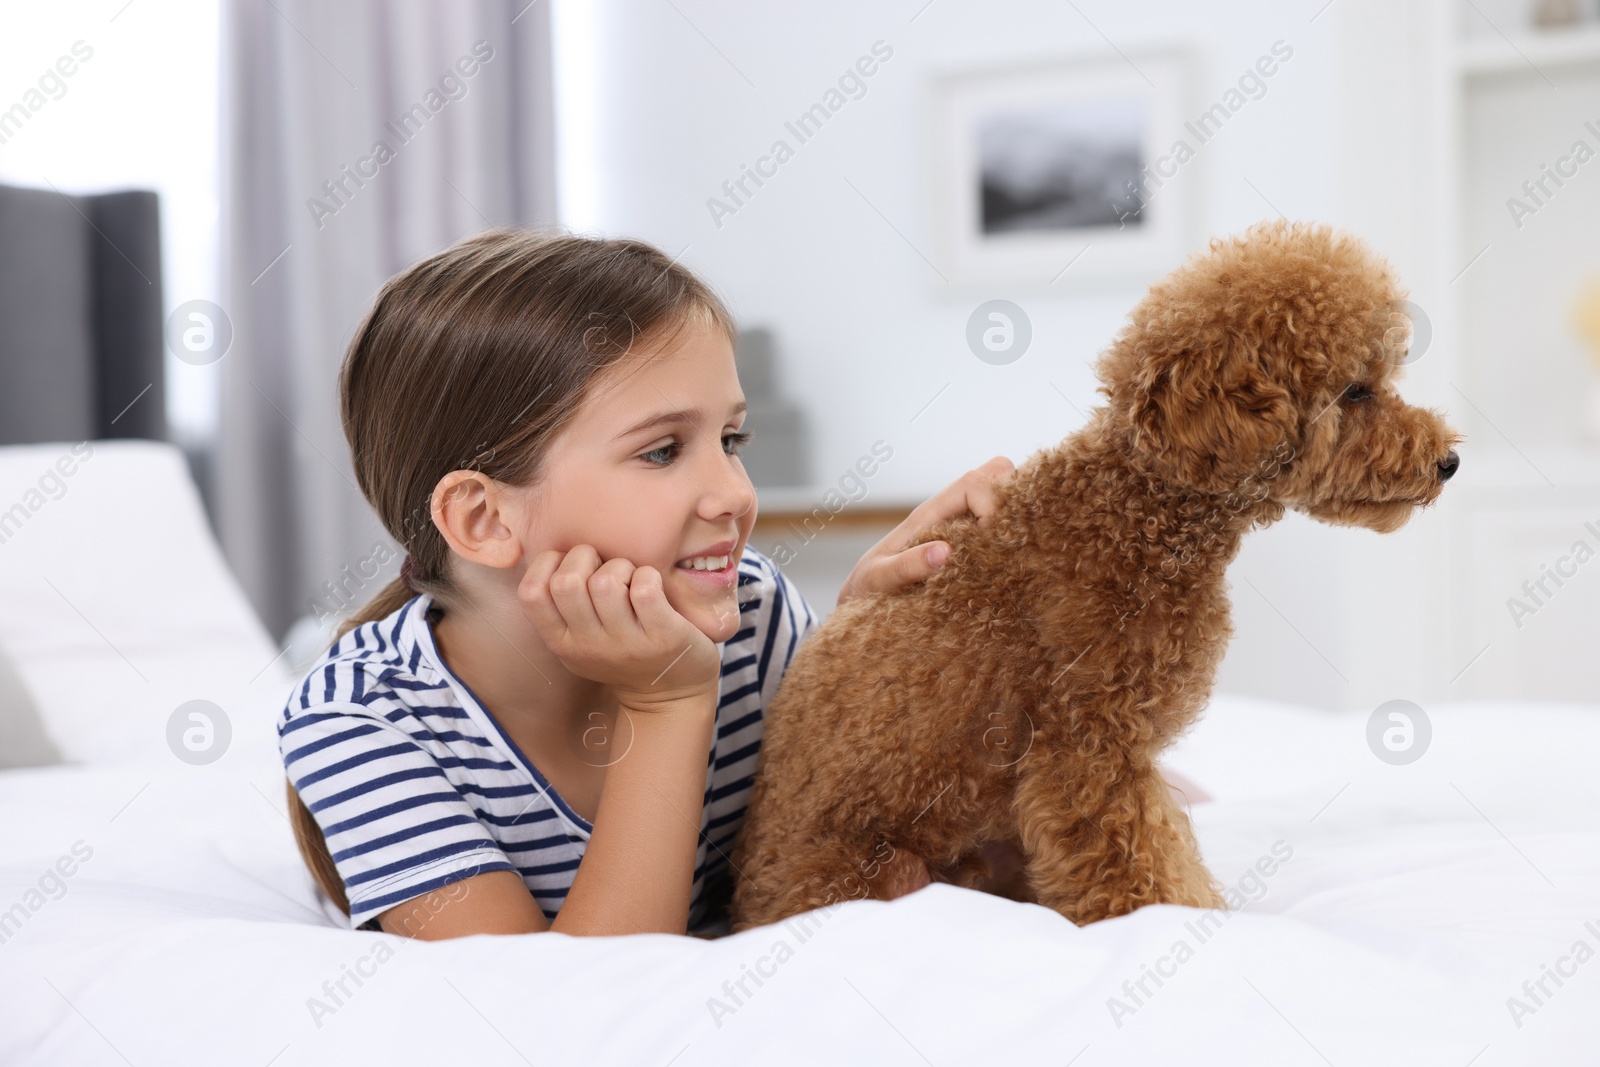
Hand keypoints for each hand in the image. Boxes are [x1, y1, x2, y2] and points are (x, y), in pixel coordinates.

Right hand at [519, 545, 719, 710]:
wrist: (671, 696)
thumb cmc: (622, 655)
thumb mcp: (580, 643)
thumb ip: (561, 610)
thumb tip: (550, 556)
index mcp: (562, 643)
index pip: (531, 593)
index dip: (547, 564)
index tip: (569, 564)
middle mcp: (588, 646)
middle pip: (566, 581)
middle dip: (585, 557)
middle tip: (603, 566)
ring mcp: (625, 643)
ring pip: (606, 581)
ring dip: (621, 567)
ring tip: (630, 579)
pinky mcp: (663, 636)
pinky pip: (645, 587)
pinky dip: (648, 575)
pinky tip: (652, 585)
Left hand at [837, 455, 1014, 608]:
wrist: (863, 598)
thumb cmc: (868, 586)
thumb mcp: (880, 578)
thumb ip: (907, 565)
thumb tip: (944, 551)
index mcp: (930, 513)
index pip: (973, 483)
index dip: (992, 505)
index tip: (991, 542)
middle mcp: (952, 512)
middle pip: (998, 473)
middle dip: (1013, 498)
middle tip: (1010, 540)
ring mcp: (966, 525)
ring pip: (1008, 495)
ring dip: (1017, 515)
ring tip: (1014, 553)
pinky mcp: (975, 543)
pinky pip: (1006, 523)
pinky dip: (1016, 535)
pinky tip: (1011, 565)